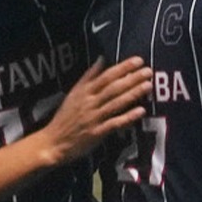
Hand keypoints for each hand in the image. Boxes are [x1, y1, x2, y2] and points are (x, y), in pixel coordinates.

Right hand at [35, 58, 151, 163]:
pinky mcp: (96, 133)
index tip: (138, 60)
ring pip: (116, 103)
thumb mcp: (74, 93)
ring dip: (133, 94)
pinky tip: (141, 111)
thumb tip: (101, 59)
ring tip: (148, 86)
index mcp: (84, 92)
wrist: (52, 142)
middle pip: (113, 88)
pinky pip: (114, 123)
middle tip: (149, 71)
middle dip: (132, 79)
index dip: (123, 68)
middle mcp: (89, 102)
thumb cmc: (65, 117)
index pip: (106, 76)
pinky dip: (127, 117)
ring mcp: (93, 118)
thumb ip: (88, 77)